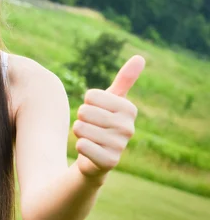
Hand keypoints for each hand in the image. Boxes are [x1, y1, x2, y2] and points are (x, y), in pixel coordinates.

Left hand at [72, 55, 145, 181]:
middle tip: (92, 127)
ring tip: (90, 138)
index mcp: (129, 109)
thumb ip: (124, 80)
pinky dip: (80, 146)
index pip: (91, 95)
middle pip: (84, 111)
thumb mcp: (112, 100)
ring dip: (79, 133)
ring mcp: (120, 146)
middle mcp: (129, 127)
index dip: (87, 103)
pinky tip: (89, 150)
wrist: (96, 155)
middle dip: (81, 119)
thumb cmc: (102, 122)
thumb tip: (140, 57)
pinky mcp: (110, 162)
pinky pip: (81, 145)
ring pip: (80, 128)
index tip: (97, 112)